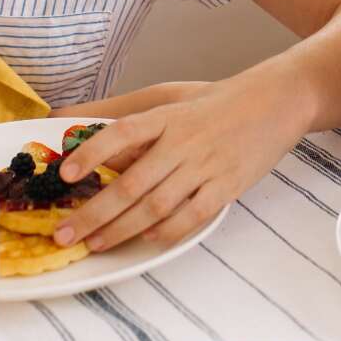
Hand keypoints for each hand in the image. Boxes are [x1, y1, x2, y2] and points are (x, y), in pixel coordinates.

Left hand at [51, 76, 306, 251]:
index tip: (65, 175)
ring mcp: (205, 166)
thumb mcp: (169, 95)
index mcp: (165, 115)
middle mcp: (182, 141)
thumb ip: (125, 113)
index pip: (121, 132)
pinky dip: (166, 231)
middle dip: (94, 213)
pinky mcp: (227, 187)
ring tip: (94, 244)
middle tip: (64, 234)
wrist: (276, 102)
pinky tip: (145, 240)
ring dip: (121, 229)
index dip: (92, 153)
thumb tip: (67, 117)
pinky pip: (191, 216)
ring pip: (156, 205)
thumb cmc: (215, 102)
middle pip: (131, 183)